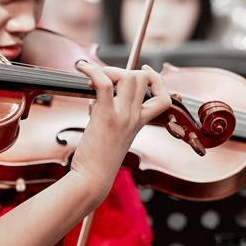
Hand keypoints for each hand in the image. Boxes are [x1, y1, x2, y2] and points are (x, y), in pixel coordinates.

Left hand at [69, 62, 170, 187]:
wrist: (93, 177)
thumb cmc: (97, 158)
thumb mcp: (112, 133)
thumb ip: (110, 112)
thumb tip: (95, 94)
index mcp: (140, 122)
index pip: (164, 97)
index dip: (158, 80)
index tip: (146, 69)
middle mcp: (135, 117)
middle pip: (143, 79)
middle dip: (123, 70)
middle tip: (103, 78)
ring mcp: (123, 117)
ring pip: (129, 77)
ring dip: (109, 69)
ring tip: (91, 78)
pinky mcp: (106, 117)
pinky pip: (104, 84)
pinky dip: (93, 70)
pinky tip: (81, 68)